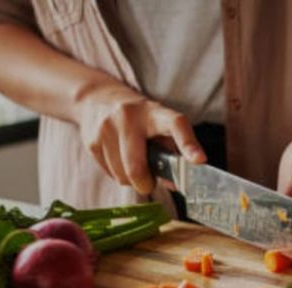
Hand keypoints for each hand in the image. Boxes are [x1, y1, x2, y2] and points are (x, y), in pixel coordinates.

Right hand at [77, 83, 205, 193]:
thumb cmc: (139, 120)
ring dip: (130, 180)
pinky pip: (109, 174)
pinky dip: (117, 174)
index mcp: (155, 113)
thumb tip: (176, 183)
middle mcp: (129, 116)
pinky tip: (118, 159)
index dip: (188, 144)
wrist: (98, 99)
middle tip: (149, 183)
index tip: (200, 160)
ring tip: (133, 163)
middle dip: (145, 183)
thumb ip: (171, 153)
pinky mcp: (91, 140)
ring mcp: (107, 128)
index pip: (176, 125)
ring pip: (122, 176)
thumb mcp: (159, 126)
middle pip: (136, 167)